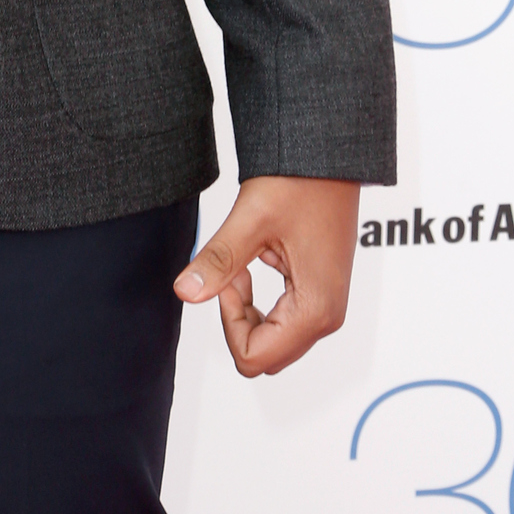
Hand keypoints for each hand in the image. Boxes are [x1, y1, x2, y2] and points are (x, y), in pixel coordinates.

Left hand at [173, 175, 359, 376]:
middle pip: (265, 355)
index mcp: (315, 309)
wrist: (328, 157)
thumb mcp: (251, 220)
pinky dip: (260, 301)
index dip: (228, 321)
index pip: (255, 357)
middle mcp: (327, 317)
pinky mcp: (320, 292)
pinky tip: (254, 261)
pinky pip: (282, 319)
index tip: (228, 276)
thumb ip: (218, 261)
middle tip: (233, 269)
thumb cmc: (299, 181)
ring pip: (272, 340)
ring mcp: (326, 306)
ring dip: (248, 309)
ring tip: (243, 262)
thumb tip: (185, 292)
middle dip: (237, 318)